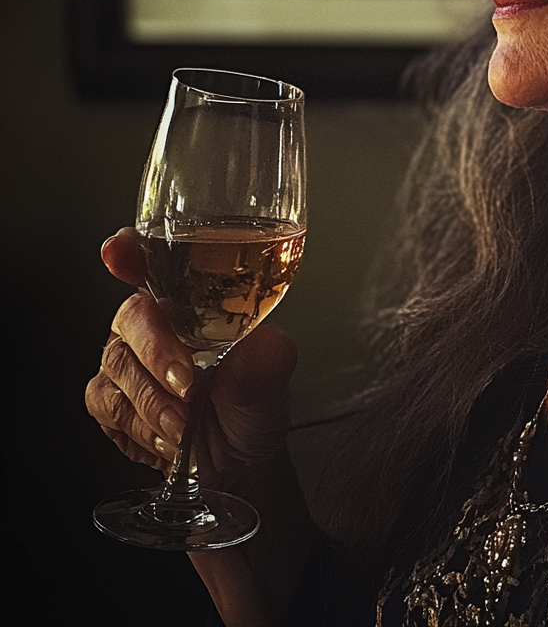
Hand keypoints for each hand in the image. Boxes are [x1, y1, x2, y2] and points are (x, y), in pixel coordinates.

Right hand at [85, 228, 297, 487]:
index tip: (118, 251)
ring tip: (189, 423)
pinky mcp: (109, 396)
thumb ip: (265, 360)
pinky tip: (167, 435)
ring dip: (155, 402)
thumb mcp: (273, 381)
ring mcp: (127, 357)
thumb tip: (259, 348)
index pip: (157, 262)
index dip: (132, 250)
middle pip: (133, 316)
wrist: (238, 466)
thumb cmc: (253, 406)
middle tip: (189, 385)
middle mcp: (156, 321)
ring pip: (117, 365)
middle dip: (159, 353)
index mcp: (195, 300)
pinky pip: (105, 402)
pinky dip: (138, 425)